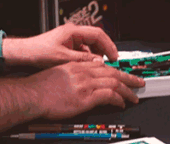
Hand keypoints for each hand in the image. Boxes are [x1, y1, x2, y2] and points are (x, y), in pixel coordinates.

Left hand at [5, 23, 119, 68]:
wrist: (24, 54)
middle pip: (96, 38)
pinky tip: (88, 66)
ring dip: (96, 54)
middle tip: (111, 62)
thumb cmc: (38, 52)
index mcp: (73, 31)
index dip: (109, 45)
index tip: (114, 56)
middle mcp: (73, 32)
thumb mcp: (63, 58)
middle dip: (104, 50)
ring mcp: (70, 39)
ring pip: (90, 45)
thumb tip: (98, 62)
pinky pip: (83, 49)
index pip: (98, 34)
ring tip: (100, 66)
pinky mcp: (67, 45)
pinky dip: (88, 57)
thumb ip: (82, 59)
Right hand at [25, 61, 143, 118]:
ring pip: (114, 82)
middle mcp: (83, 72)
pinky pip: (109, 95)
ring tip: (134, 96)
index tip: (122, 75)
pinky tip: (122, 103)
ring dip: (127, 90)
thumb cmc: (39, 88)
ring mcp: (85, 84)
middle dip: (128, 77)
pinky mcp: (86, 96)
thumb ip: (72, 74)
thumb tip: (81, 81)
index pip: (102, 66)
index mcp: (77, 66)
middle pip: (112, 72)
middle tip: (138, 82)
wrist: (31, 94)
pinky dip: (118, 99)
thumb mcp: (58, 74)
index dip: (115, 71)